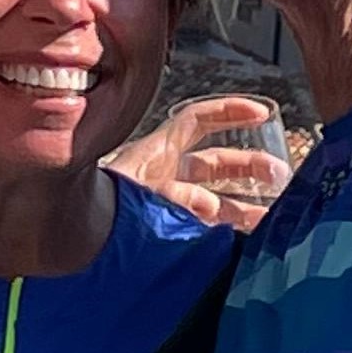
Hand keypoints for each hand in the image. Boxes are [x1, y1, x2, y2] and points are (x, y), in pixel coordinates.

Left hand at [107, 96, 289, 231]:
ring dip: (245, 207)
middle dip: (251, 168)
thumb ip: (172, 196)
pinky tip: (244, 241)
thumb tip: (211, 208)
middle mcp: (165, 175)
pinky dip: (225, 232)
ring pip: (217, 200)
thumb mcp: (133, 185)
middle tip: (281, 177)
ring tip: (271, 219)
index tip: (261, 112)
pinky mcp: (169, 229)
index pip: (197, 120)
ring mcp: (168, 204)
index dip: (229, 111)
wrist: (71, 237)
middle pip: (218, 164)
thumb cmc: (94, 204)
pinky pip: (205, 227)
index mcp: (156, 152)